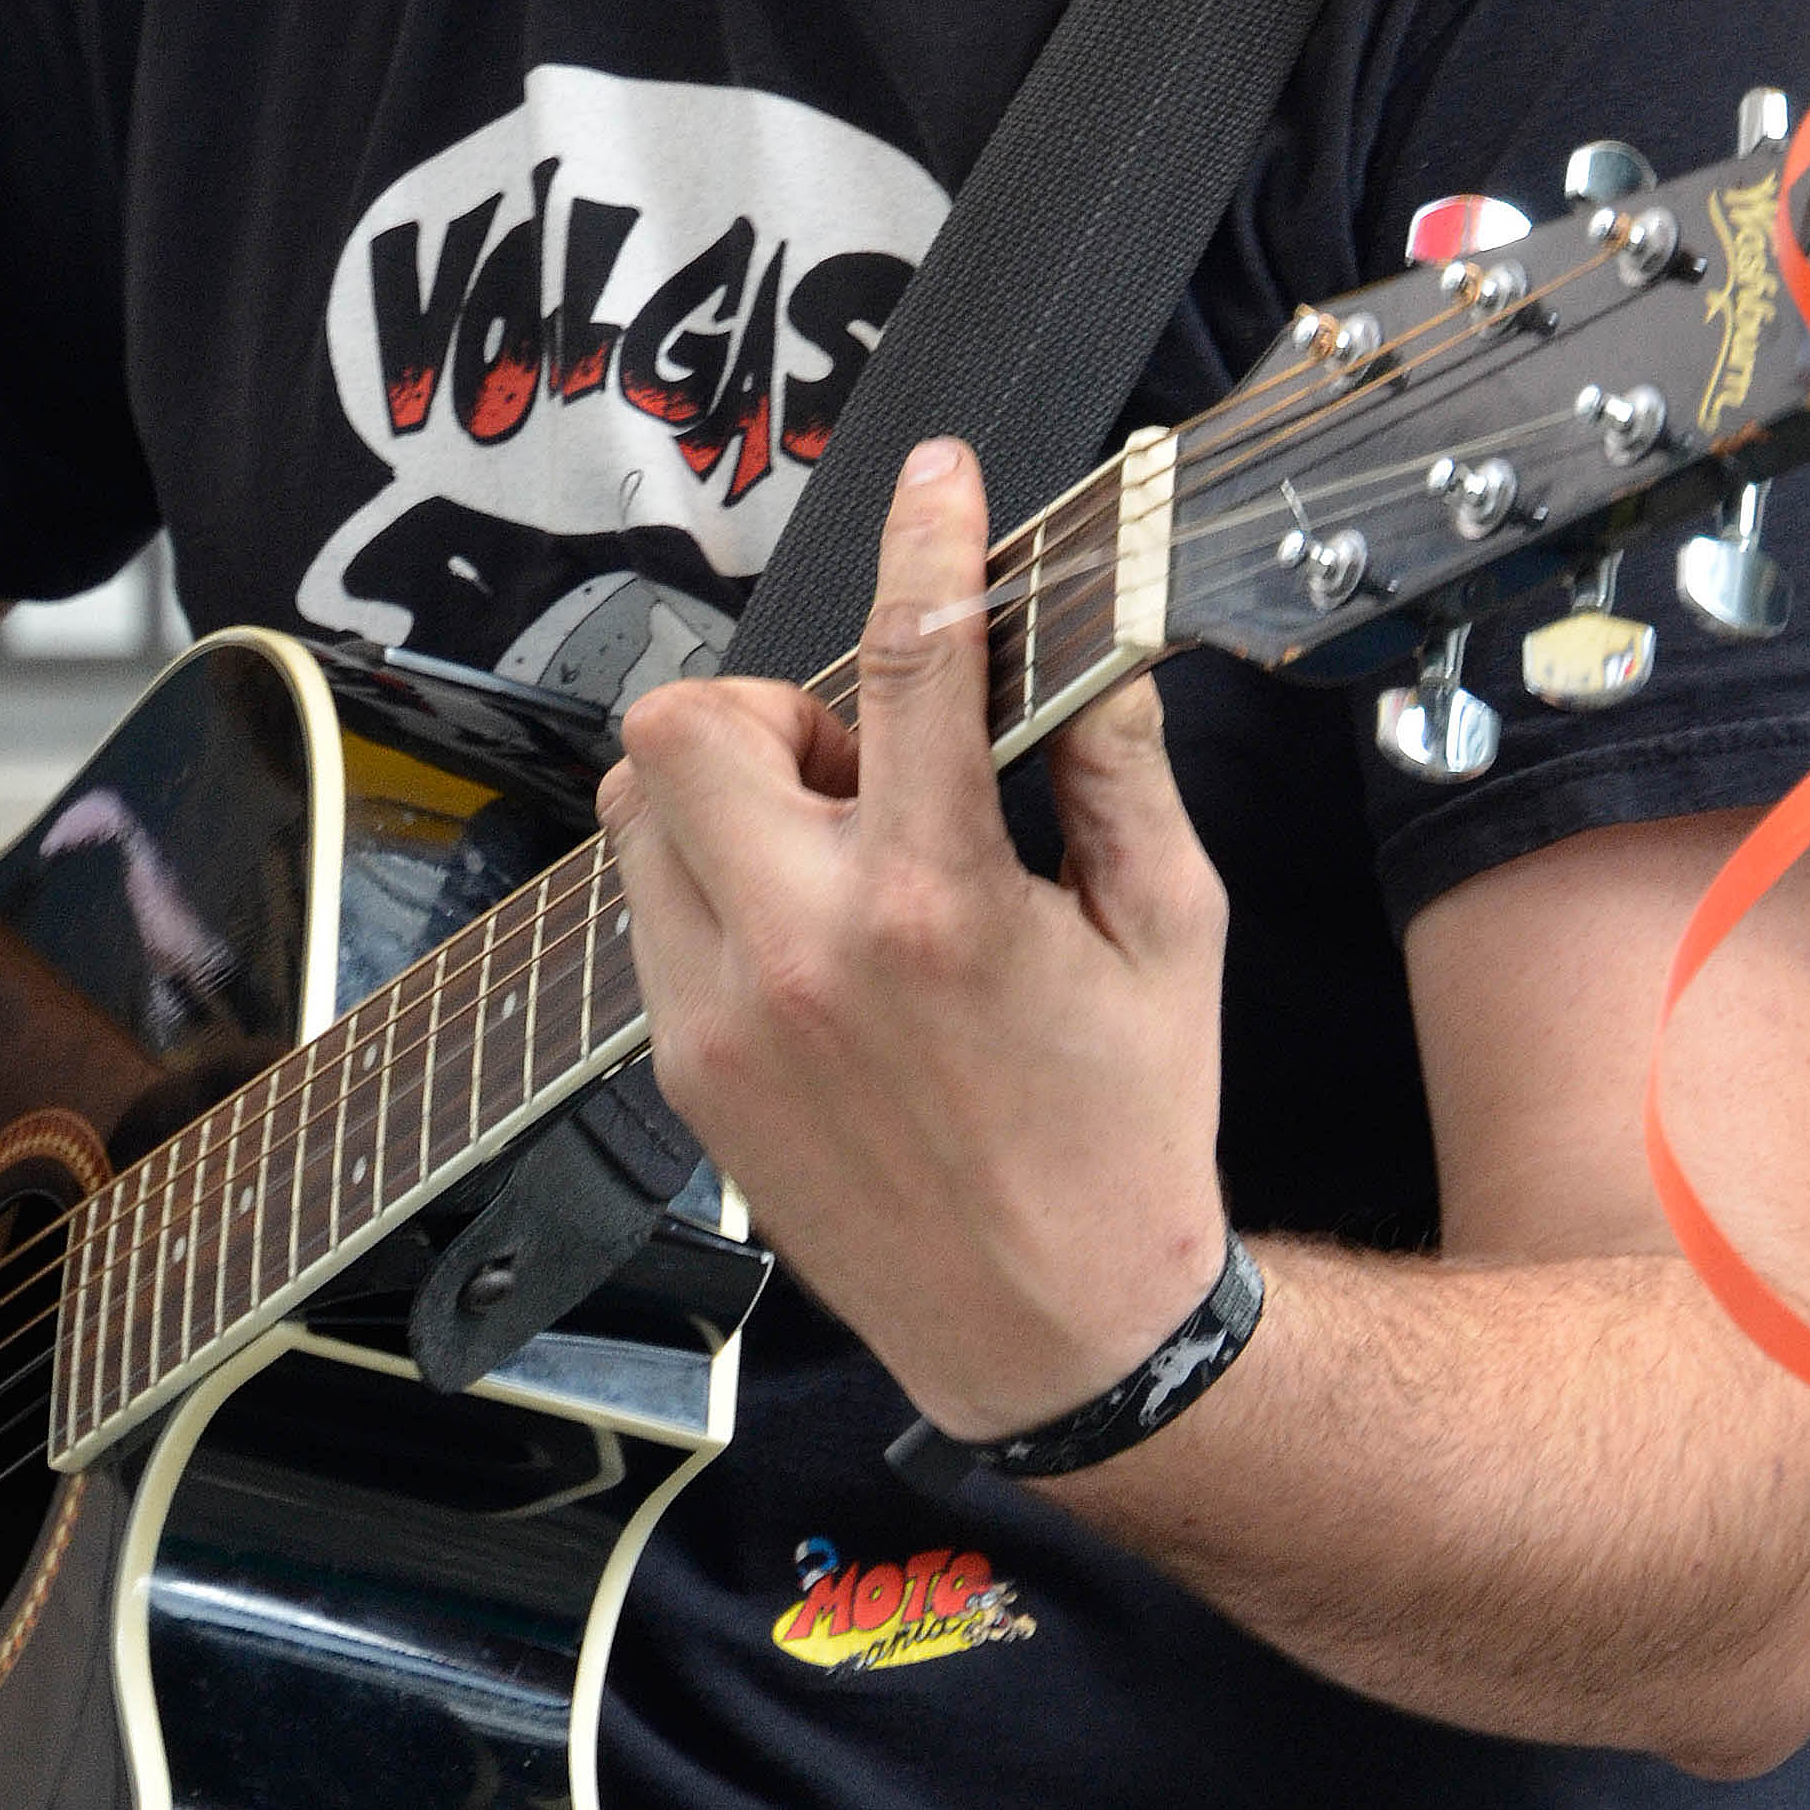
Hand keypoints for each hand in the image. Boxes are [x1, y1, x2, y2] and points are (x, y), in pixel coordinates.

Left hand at [604, 435, 1228, 1439]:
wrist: (1054, 1331)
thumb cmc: (1127, 1133)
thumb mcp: (1171, 931)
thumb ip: (1120, 767)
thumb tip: (1093, 643)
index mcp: (940, 903)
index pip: (911, 662)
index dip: (925, 540)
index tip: (937, 478)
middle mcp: (804, 951)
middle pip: (689, 724)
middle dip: (772, 710)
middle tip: (860, 766)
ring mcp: (722, 1015)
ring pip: (638, 808)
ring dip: (726, 793)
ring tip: (835, 854)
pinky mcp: (683, 1068)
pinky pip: (646, 907)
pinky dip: (710, 880)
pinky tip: (807, 933)